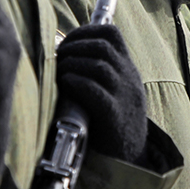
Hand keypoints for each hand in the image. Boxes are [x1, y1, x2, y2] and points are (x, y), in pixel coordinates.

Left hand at [55, 23, 146, 162]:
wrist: (131, 157)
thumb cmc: (113, 122)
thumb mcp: (115, 90)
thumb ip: (98, 71)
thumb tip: (63, 53)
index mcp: (128, 69)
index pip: (112, 34)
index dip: (85, 31)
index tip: (67, 40)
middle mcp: (128, 78)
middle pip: (103, 46)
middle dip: (74, 46)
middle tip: (58, 56)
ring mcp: (123, 96)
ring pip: (100, 66)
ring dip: (73, 63)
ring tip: (60, 71)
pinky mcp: (114, 116)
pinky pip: (96, 91)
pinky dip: (78, 82)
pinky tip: (66, 83)